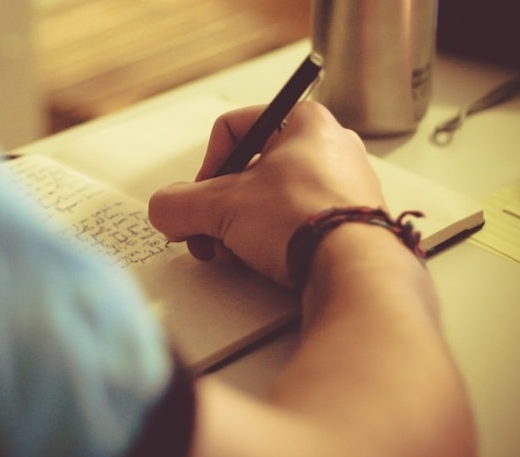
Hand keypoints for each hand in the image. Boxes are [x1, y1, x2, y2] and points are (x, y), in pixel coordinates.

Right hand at [148, 101, 385, 286]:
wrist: (354, 271)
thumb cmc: (304, 220)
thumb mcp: (221, 206)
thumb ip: (178, 204)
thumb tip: (165, 211)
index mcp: (305, 122)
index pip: (234, 129)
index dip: (207, 165)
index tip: (202, 197)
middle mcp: (329, 148)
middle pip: (248, 172)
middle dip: (221, 209)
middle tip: (211, 232)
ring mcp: (342, 187)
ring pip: (268, 202)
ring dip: (239, 230)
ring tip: (236, 253)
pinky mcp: (346, 223)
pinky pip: (293, 225)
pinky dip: (269, 243)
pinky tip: (262, 263)